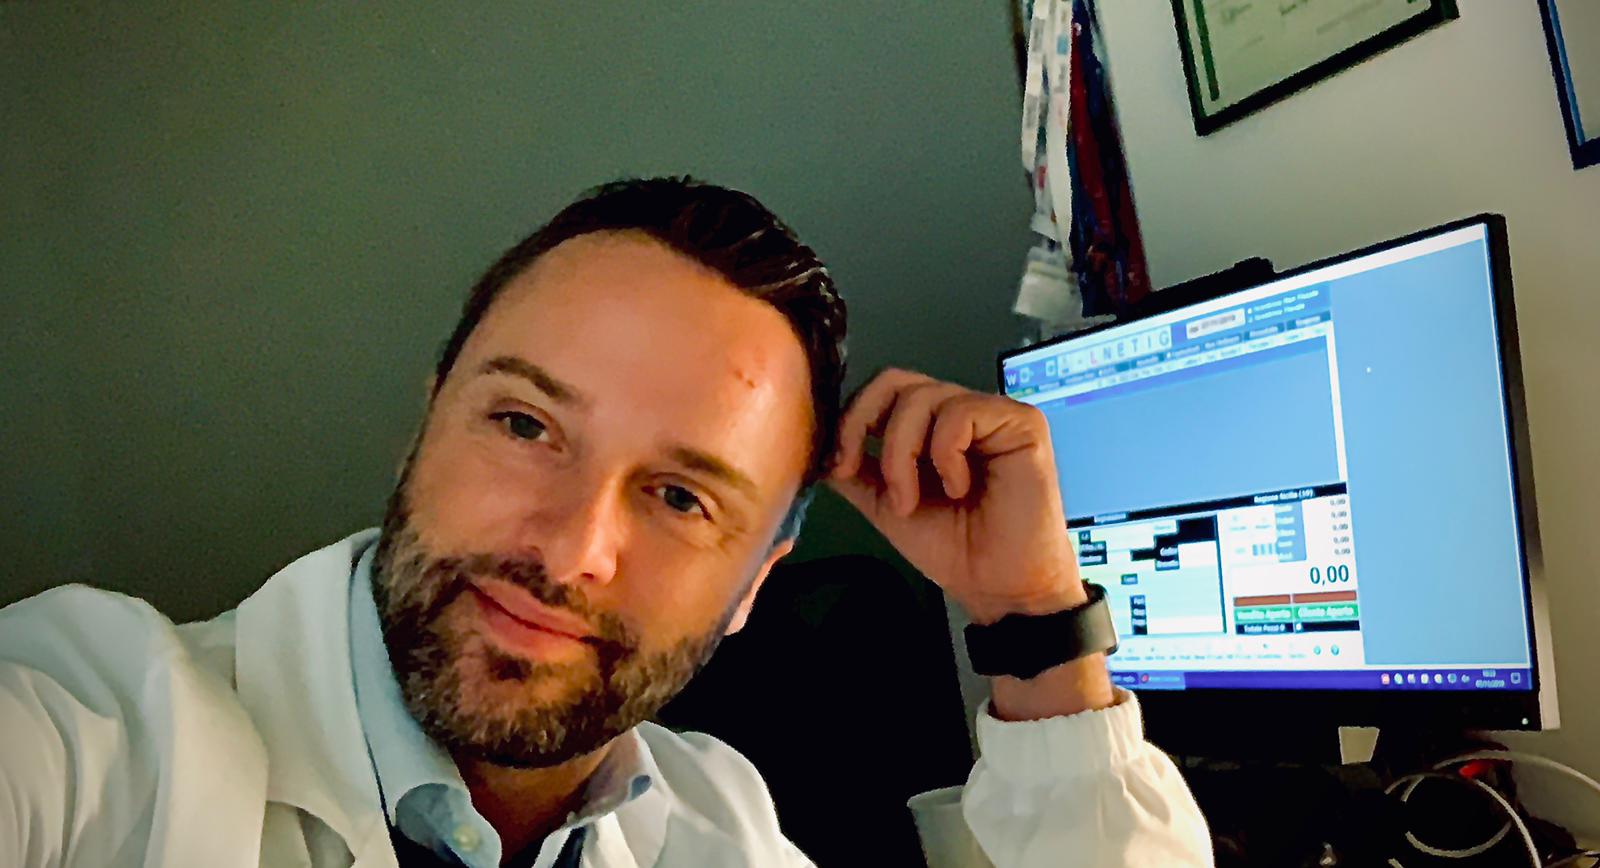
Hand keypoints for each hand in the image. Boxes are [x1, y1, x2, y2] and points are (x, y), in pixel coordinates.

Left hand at [828, 369, 1086, 623]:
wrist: (999, 588)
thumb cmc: (955, 549)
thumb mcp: (885, 504)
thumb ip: (855, 470)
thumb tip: (819, 441)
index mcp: (930, 426)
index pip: (882, 390)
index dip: (852, 418)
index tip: (838, 464)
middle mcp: (961, 411)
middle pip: (896, 381)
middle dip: (867, 426)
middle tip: (868, 476)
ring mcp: (992, 413)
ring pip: (923, 397)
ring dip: (902, 453)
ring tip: (912, 500)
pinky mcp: (1021, 423)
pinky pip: (961, 413)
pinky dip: (945, 454)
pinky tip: (957, 488)